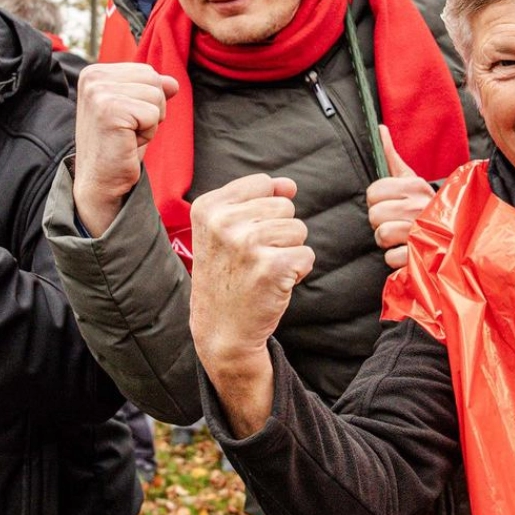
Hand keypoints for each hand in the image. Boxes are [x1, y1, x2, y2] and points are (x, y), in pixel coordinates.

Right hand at [71, 63, 179, 235]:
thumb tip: (173, 82)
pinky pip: (152, 114)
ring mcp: (98, 92)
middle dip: (151, 108)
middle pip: (153, 79)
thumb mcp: (136, 112)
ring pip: (156, 95)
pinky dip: (148, 133)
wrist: (100, 181)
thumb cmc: (117, 147)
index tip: (126, 120)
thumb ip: (151, 91)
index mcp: (95, 73)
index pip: (146, 71)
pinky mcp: (109, 109)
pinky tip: (128, 143)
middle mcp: (92, 77)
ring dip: (150, 122)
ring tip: (128, 136)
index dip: (147, 99)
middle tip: (129, 130)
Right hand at [188, 173, 313, 437]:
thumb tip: (289, 185)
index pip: (262, 184)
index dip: (263, 212)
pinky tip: (274, 284)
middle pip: (284, 206)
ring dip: (289, 251)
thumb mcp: (224, 231)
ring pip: (299, 229)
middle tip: (253, 259)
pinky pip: (307, 254)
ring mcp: (247, 244)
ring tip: (262, 270)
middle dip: (279, 232)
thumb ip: (256, 199)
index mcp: (208, 207)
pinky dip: (298, 271)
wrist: (222, 330)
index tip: (242, 238)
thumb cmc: (227, 276)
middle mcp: (224, 222)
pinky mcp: (272, 267)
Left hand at [366, 125, 434, 269]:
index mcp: (413, 186)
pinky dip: (397, 258)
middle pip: (373, 215)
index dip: (377, 200)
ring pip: (381, 235)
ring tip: (402, 237)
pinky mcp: (422, 254)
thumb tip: (379, 129)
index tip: (389, 203)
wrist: (458, 233)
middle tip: (396, 221)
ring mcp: (421, 231)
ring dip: (388, 241)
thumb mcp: (411, 178)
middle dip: (381, 221)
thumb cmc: (426, 205)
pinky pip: (391, 258)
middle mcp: (417, 206)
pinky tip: (409, 251)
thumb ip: (391, 155)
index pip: (373, 192)